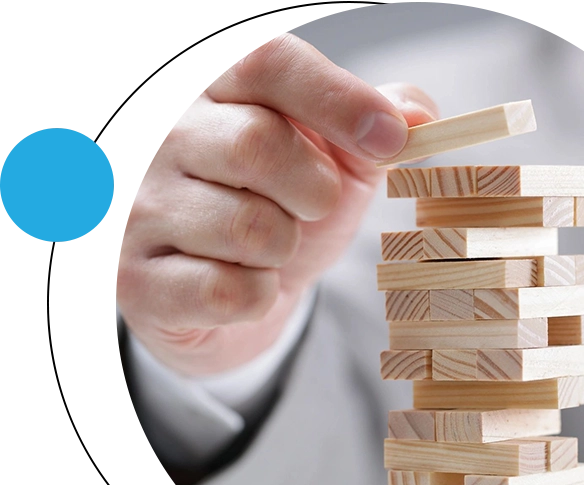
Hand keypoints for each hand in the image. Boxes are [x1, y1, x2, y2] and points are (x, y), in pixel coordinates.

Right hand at [117, 33, 438, 375]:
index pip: (269, 62)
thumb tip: (418, 116)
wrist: (234, 296)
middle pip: (256, 144)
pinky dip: (259, 297)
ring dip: (285, 250)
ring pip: (248, 228)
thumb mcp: (338, 165)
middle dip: (313, 190)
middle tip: (313, 207)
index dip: (339, 98)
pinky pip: (228, 292)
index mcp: (219, 94)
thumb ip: (374, 129)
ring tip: (269, 250)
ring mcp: (143, 210)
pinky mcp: (140, 281)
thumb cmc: (285, 215)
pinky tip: (244, 288)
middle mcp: (166, 140)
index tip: (392, 140)